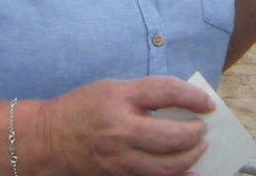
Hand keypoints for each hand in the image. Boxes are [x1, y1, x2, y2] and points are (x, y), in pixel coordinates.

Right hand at [34, 77, 211, 175]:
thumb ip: (144, 95)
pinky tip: (191, 173)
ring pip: (168, 165)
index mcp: (120, 97)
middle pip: (173, 135)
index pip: (167, 92)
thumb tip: (180, 104)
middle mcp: (121, 128)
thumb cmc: (81, 109)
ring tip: (197, 147)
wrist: (48, 140)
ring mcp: (120, 158)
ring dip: (191, 156)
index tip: (207, 103)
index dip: (193, 97)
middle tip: (202, 129)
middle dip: (196, 133)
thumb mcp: (111, 89)